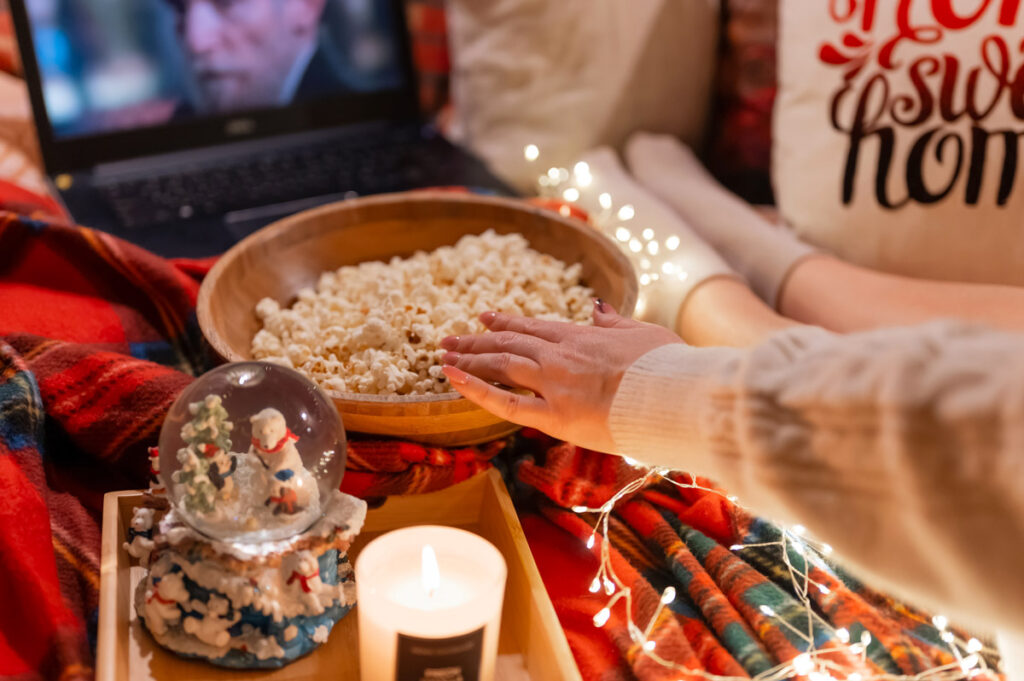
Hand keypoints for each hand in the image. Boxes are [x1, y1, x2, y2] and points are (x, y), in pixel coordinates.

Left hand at [440, 300, 682, 451]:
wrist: (676, 395)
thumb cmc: (669, 367)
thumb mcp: (644, 333)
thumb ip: (615, 322)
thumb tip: (598, 307)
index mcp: (583, 336)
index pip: (535, 327)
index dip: (508, 323)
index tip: (486, 318)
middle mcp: (561, 355)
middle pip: (510, 343)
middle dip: (478, 340)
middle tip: (453, 337)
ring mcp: (554, 383)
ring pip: (501, 364)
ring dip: (470, 357)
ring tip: (445, 353)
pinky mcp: (553, 415)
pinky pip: (503, 401)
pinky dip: (473, 388)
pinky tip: (450, 376)